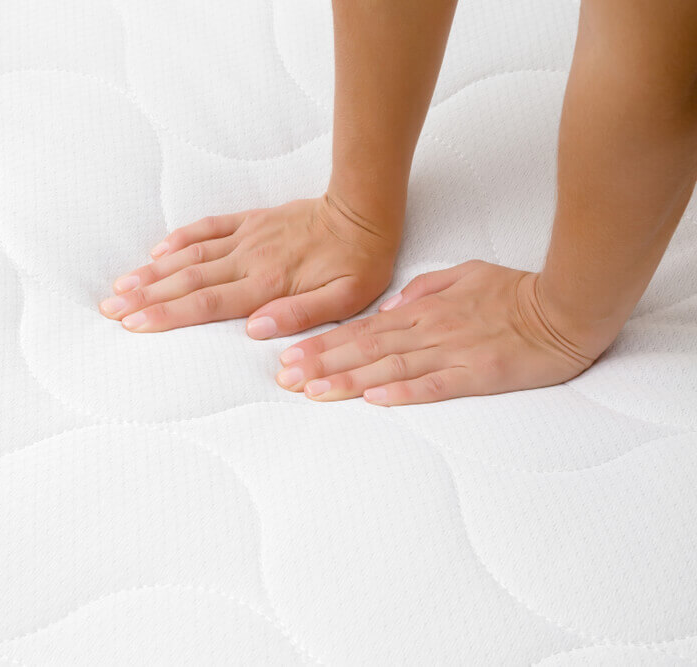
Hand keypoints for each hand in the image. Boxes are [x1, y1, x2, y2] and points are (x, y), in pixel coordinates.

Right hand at [99, 195, 398, 337]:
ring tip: (119, 286)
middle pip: (186, 281)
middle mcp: (248, 260)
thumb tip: (256, 330)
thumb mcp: (344, 299)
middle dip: (144, 297)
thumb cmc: (358, 263)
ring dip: (152, 272)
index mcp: (267, 284)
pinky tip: (157, 252)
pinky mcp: (250, 222)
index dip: (167, 314)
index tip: (134, 324)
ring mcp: (246, 238)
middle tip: (110, 310)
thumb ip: (300, 315)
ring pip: (189, 257)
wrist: (364, 212)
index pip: (206, 304)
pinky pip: (208, 228)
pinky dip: (180, 239)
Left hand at [275, 260, 596, 404]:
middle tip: (284, 378)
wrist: (566, 305)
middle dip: (321, 364)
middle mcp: (429, 331)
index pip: (362, 331)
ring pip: (390, 367)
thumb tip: (388, 308)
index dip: (323, 345)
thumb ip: (422, 291)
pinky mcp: (478, 372)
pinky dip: (404, 392)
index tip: (290, 357)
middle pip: (365, 350)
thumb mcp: (462, 276)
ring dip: (349, 380)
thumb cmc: (515, 293)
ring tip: (313, 392)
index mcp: (423, 311)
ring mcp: (452, 351)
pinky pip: (437, 384)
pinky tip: (376, 400)